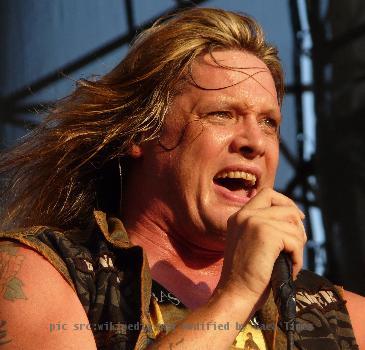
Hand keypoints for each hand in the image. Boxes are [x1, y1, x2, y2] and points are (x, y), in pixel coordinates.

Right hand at [217, 188, 306, 309]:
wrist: (235, 293)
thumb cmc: (246, 275)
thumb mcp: (250, 243)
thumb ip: (263, 227)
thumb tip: (294, 218)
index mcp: (239, 216)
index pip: (266, 193)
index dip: (285, 202)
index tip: (296, 218)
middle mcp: (244, 215)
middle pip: (284, 205)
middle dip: (297, 222)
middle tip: (298, 242)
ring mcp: (254, 222)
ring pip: (293, 224)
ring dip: (298, 244)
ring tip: (291, 261)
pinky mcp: (266, 234)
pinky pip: (295, 240)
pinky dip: (298, 257)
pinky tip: (290, 269)